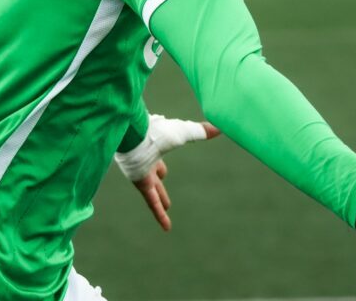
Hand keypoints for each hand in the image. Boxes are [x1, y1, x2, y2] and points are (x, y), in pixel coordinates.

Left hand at [118, 116, 218, 230]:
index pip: (158, 162)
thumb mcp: (183, 132)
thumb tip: (220, 127)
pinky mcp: (141, 185)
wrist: (135, 136)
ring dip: (159, 201)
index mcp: (153, 150)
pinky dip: (160, 215)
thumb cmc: (159, 131)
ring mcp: (142, 175)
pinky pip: (152, 203)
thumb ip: (200, 131)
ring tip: (166, 209)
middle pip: (154, 178)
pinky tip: (167, 228)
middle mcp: (146, 163)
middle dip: (159, 185)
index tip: (163, 173)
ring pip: (153, 192)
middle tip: (162, 195)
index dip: (161, 168)